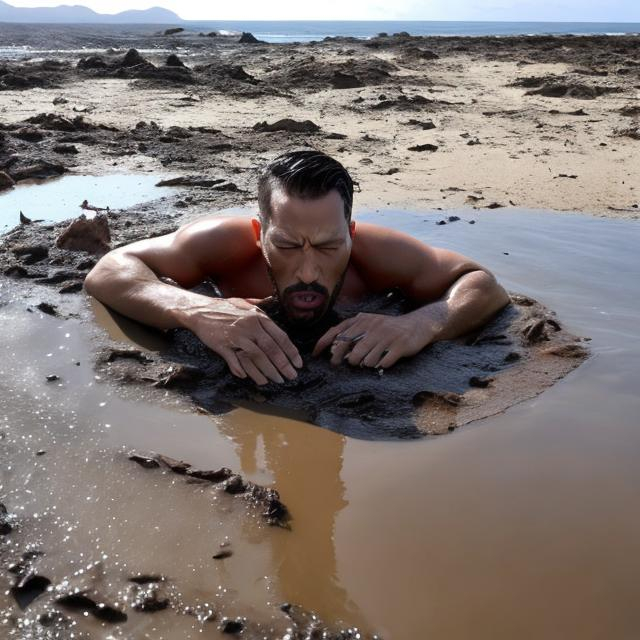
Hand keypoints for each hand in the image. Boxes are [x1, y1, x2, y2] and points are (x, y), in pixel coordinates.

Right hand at [189, 297, 301, 384]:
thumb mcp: (245, 302)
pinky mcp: (222, 345)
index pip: (280, 337)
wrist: (199, 310)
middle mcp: (250, 326)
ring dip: (268, 371)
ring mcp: (236, 336)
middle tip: (291, 376)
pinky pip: (235, 360)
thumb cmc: (224, 308)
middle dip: (283, 365)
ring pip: (256, 356)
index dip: (291, 352)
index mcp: (258, 317)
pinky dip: (241, 370)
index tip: (298, 363)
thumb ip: (260, 304)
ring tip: (275, 381)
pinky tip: (248, 378)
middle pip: (271, 349)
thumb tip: (272, 299)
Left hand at [312, 312, 433, 368]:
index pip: (338, 331)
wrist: (418, 325)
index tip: (315, 354)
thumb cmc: (389, 328)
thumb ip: (353, 331)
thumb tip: (333, 346)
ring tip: (369, 361)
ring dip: (365, 364)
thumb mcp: (370, 323)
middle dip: (344, 360)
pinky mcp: (399, 346)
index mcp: (363, 320)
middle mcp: (373, 326)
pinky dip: (381, 365)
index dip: (324, 343)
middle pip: (351, 349)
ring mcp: (387, 336)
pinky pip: (383, 363)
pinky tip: (383, 362)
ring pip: (366, 359)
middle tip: (342, 364)